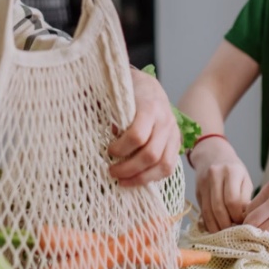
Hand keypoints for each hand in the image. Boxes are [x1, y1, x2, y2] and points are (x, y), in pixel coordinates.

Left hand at [108, 68, 179, 186]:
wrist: (150, 86)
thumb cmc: (129, 92)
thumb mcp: (115, 95)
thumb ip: (106, 111)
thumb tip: (92, 130)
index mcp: (149, 106)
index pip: (137, 135)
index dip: (121, 148)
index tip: (109, 151)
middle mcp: (165, 120)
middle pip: (151, 154)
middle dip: (129, 168)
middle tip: (112, 172)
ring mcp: (173, 133)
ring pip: (163, 165)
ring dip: (142, 178)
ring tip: (123, 181)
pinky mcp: (177, 142)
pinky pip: (170, 166)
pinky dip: (153, 177)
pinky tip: (138, 178)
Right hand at [192, 144, 253, 232]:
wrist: (212, 154)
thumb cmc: (234, 170)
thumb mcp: (244, 179)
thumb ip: (245, 198)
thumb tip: (245, 221)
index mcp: (231, 171)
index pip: (233, 201)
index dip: (238, 217)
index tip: (245, 224)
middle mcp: (214, 175)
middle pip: (219, 208)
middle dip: (228, 225)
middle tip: (236, 234)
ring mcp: (203, 182)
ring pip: (208, 211)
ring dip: (217, 227)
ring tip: (227, 235)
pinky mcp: (197, 190)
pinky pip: (202, 210)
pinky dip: (209, 223)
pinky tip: (217, 229)